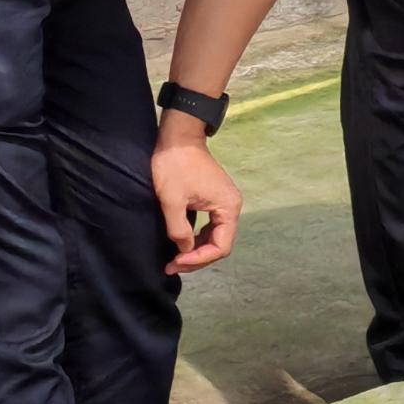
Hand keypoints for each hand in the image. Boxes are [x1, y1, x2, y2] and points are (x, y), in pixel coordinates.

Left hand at [151, 128, 241, 273]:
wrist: (177, 138)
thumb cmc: (175, 165)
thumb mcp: (172, 200)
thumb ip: (179, 229)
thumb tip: (184, 249)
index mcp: (228, 207)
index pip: (220, 246)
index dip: (199, 259)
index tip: (176, 261)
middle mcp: (232, 206)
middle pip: (219, 244)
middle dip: (196, 258)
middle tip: (172, 265)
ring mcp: (224, 202)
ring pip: (215, 236)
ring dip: (197, 250)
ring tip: (175, 259)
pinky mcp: (215, 199)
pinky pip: (211, 226)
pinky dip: (198, 237)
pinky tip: (183, 243)